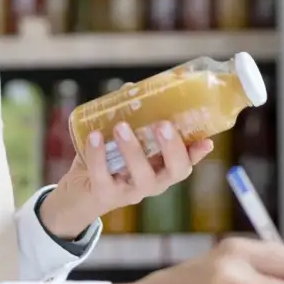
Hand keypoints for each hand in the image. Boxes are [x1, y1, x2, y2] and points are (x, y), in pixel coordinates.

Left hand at [39, 119, 213, 238]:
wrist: (76, 196)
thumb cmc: (106, 164)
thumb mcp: (121, 142)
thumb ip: (130, 119)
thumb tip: (131, 88)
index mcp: (161, 168)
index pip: (186, 162)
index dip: (197, 153)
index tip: (206, 140)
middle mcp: (153, 183)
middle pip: (174, 171)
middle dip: (172, 148)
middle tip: (162, 124)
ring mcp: (130, 192)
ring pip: (141, 176)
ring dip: (133, 150)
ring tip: (121, 126)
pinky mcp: (105, 195)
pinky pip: (103, 176)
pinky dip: (98, 154)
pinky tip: (94, 136)